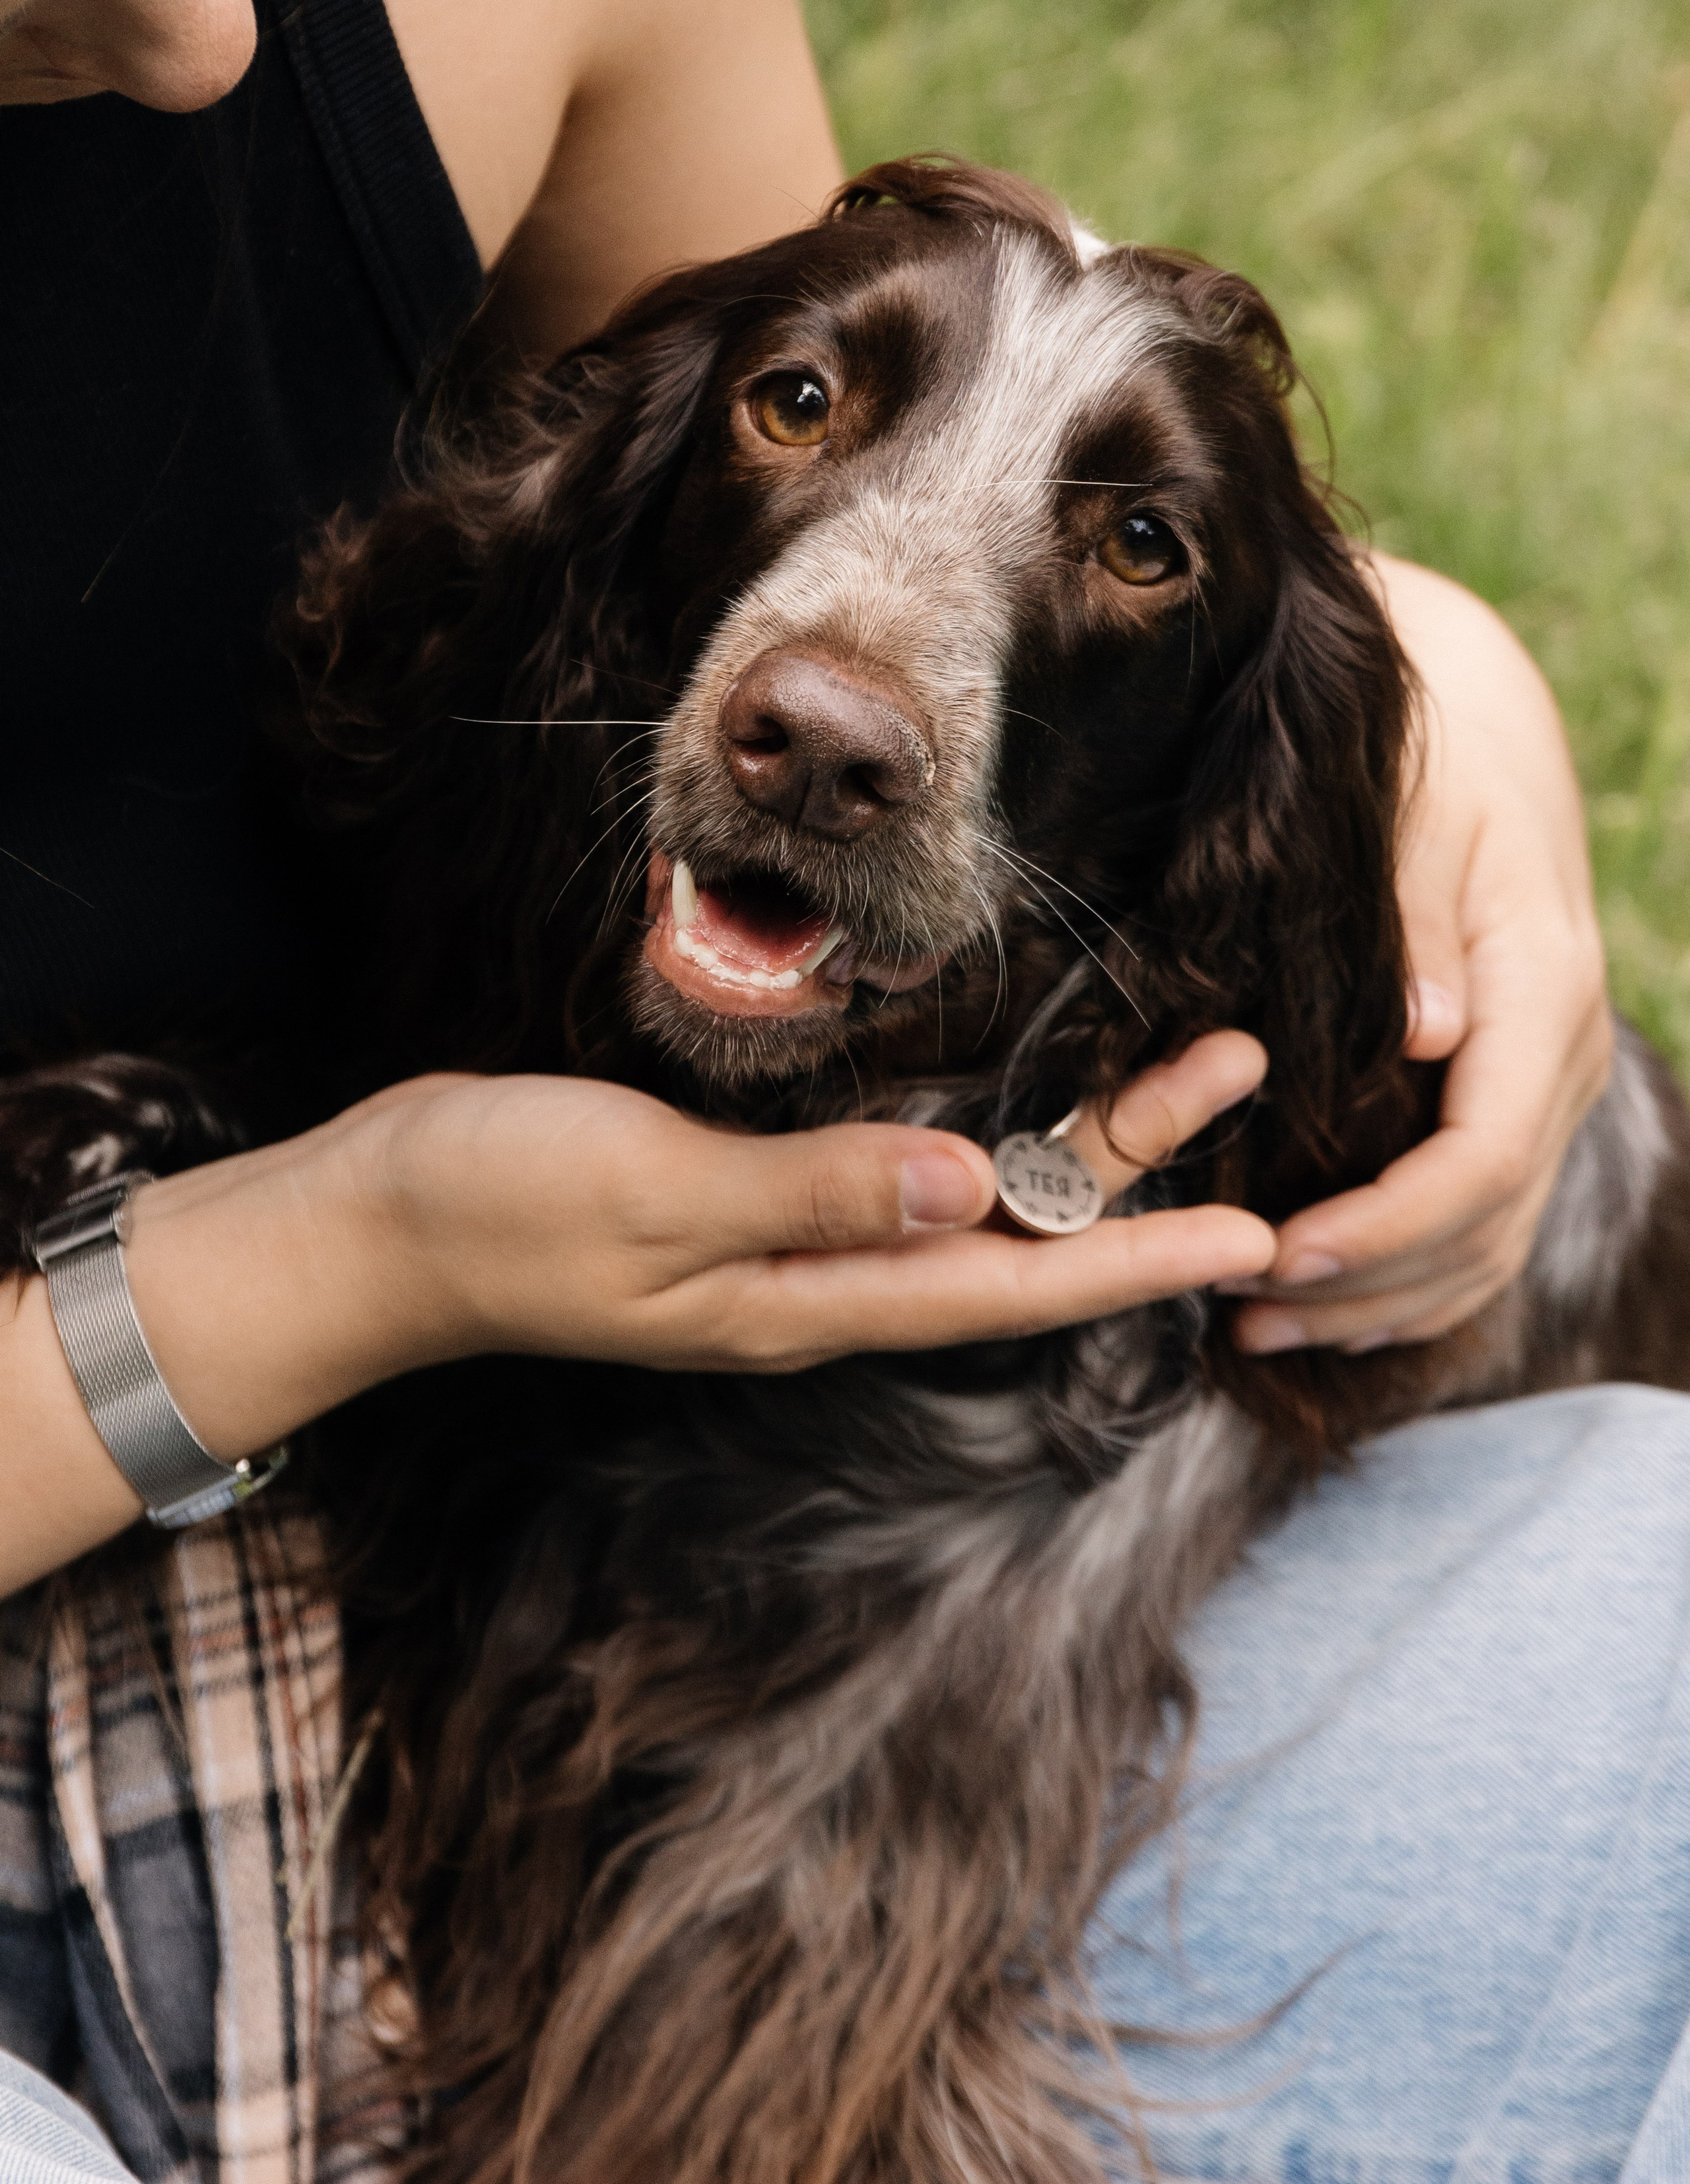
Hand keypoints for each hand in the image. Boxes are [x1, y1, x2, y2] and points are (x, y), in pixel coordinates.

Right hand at [371, 1033, 1273, 1375]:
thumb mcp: (654, 1196)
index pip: (1006, 1288)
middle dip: (1135, 1169)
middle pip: (1010, 1237)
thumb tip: (973, 1192)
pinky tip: (1017, 1091)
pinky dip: (983, 1130)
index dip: (1135, 1259)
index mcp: (807, 1301)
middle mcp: (820, 1283)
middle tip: (1238, 1071)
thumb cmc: (501, 1205)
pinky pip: (902, 1171)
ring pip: (968, 1201)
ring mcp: (785, 1244)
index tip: (1256, 1233)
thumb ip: (813, 1194)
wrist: (380, 1221)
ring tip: (1172, 1071)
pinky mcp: (749, 1195)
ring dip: (1073, 1142)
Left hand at [1230, 556, 1610, 1353]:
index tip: (1282, 1255)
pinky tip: (1327, 1312)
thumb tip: (1426, 1032)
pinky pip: (1484, 1226)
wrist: (1485, 743)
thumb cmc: (1429, 767)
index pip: (1483, 1156)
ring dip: (1380, 1305)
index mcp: (1544, 994)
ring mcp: (1548, 1089)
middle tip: (1240, 1309)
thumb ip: (1413, 917)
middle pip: (1484, 1224)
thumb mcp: (1414, 813)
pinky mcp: (1517, 1104)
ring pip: (1489, 1245)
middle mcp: (1564, 1058)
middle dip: (1364, 1284)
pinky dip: (1412, 1283)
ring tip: (1257, 1329)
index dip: (1386, 1225)